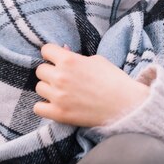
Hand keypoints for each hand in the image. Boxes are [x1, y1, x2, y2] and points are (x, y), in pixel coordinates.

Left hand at [33, 44, 149, 126]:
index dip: (52, 54)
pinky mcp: (59, 113)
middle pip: (40, 70)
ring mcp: (58, 96)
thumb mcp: (97, 60)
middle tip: (63, 77)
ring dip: (49, 89)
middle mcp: (60, 77)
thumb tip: (62, 51)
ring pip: (39, 88)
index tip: (57, 59)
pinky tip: (56, 104)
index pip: (46, 50)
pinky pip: (38, 108)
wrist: (125, 104)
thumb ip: (76, 56)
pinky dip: (45, 106)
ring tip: (63, 92)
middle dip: (51, 72)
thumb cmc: (114, 80)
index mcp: (70, 60)